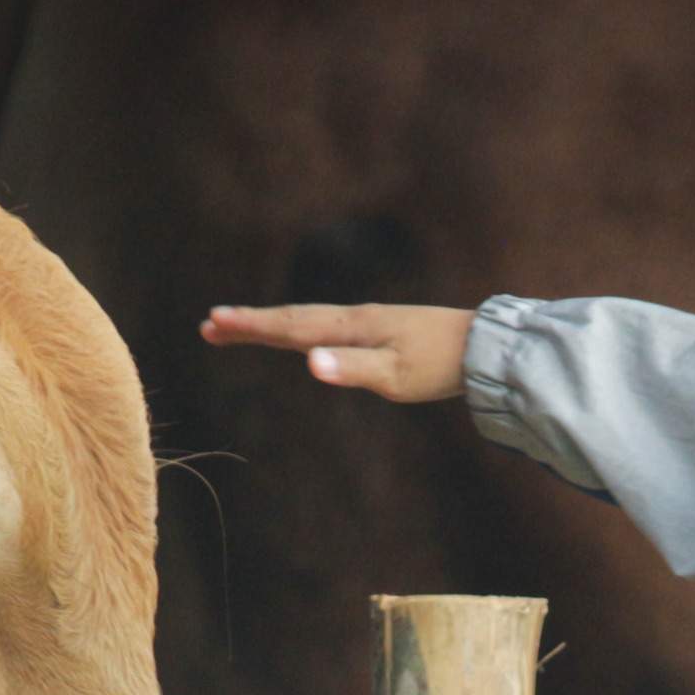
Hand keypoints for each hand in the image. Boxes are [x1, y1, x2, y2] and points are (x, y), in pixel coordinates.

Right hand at [201, 303, 474, 402]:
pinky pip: (326, 325)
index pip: (291, 327)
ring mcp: (367, 321)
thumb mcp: (396, 376)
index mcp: (352, 328)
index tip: (214, 323)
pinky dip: (301, 328)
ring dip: (272, 324)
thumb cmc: (441, 366)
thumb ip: (351, 368)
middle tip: (209, 325)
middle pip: (292, 319)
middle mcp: (354, 318)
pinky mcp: (381, 329)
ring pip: (308, 320)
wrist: (485, 348)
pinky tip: (302, 335)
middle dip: (250, 323)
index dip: (251, 327)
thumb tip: (310, 362)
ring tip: (241, 327)